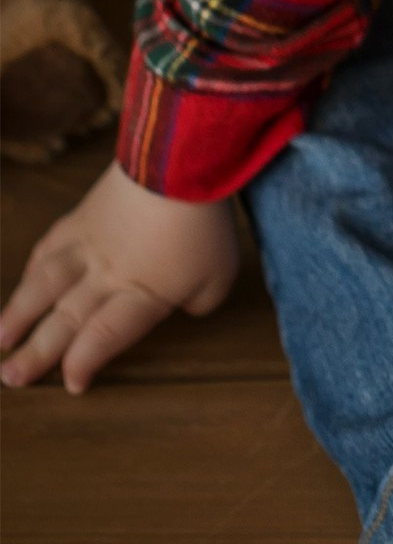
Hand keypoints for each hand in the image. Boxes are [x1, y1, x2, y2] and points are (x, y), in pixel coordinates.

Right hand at [0, 161, 238, 391]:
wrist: (178, 160)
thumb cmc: (203, 223)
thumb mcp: (219, 275)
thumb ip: (199, 302)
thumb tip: (183, 307)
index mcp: (140, 294)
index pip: (104, 336)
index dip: (84, 362)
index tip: (71, 383)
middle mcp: (105, 276)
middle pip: (66, 320)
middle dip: (36, 353)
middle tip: (9, 378)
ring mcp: (88, 244)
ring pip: (46, 286)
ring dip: (19, 314)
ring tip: (0, 340)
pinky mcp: (81, 216)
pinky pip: (51, 246)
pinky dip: (34, 267)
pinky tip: (25, 280)